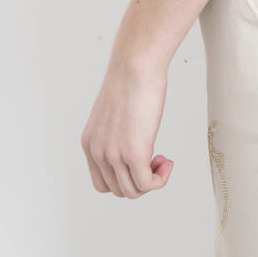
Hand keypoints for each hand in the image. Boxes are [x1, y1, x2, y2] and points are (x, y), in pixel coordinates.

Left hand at [81, 52, 174, 198]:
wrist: (135, 65)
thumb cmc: (130, 80)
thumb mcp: (114, 113)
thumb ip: (117, 133)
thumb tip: (133, 142)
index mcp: (90, 143)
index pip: (102, 183)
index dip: (124, 179)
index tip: (140, 162)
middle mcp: (97, 152)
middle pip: (118, 190)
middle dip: (140, 180)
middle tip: (155, 160)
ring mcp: (114, 155)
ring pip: (133, 191)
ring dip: (152, 181)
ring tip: (163, 161)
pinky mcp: (134, 153)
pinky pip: (147, 184)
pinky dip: (160, 179)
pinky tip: (167, 162)